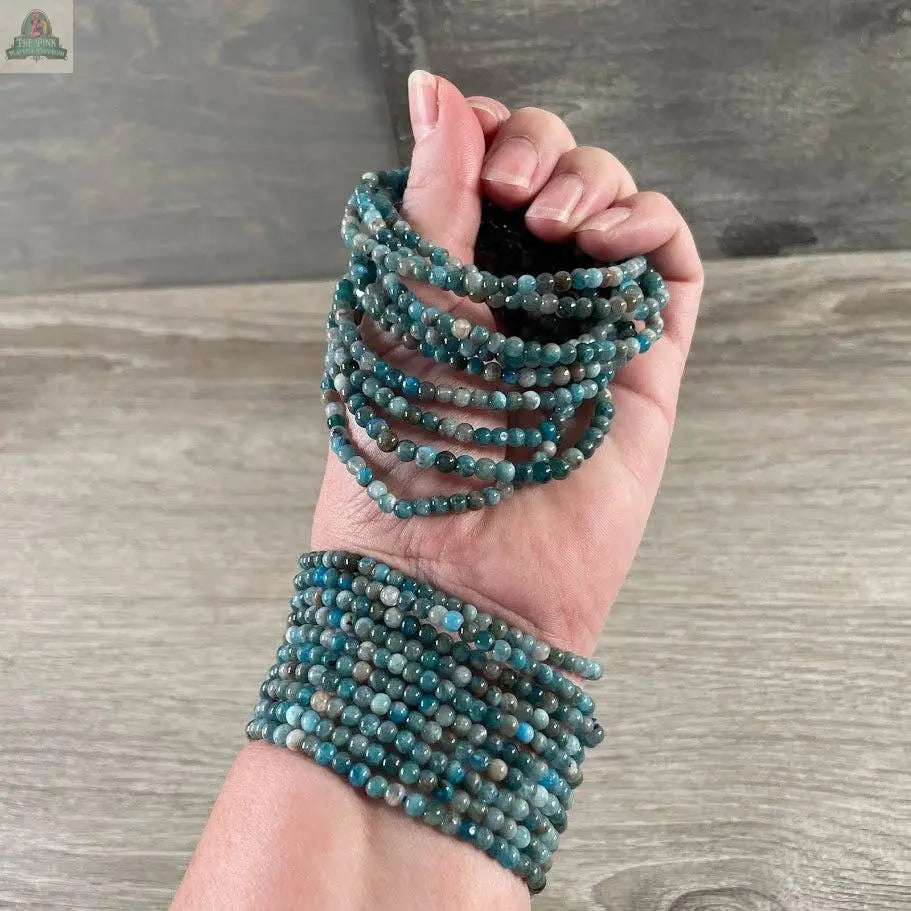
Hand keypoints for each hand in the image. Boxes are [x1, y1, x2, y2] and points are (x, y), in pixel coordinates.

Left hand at [312, 72, 702, 657]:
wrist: (458, 574)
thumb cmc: (406, 452)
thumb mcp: (404, 308)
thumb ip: (432, 199)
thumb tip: (435, 89)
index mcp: (451, 281)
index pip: (484, 173)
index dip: (489, 135)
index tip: (476, 143)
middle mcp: (520, 298)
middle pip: (555, 178)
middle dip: (540, 151)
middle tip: (512, 191)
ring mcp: (584, 330)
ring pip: (616, 210)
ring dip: (595, 183)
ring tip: (556, 223)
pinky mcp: (643, 365)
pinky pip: (671, 270)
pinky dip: (651, 225)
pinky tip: (608, 238)